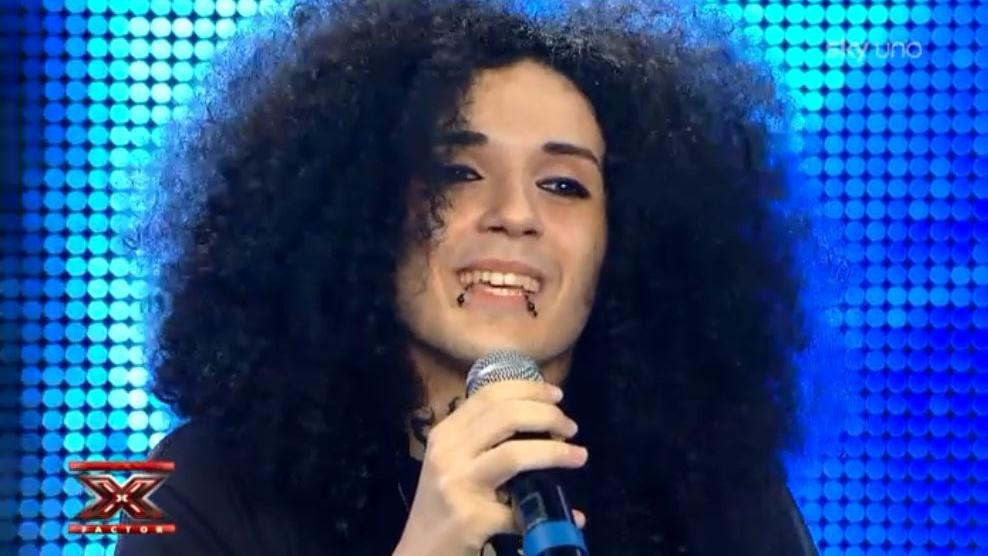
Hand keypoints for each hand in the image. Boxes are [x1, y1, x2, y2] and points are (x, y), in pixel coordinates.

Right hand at [392, 380, 587, 555]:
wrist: (421, 552)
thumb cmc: (442, 505)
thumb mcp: (453, 463)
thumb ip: (484, 439)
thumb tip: (541, 423)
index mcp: (445, 434)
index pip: (489, 394)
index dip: (528, 389)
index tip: (556, 395)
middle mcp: (448, 453)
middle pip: (506, 416)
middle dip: (548, 415)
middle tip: (571, 428)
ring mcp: (459, 484)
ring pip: (515, 453)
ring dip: (555, 452)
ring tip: (578, 455)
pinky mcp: (472, 518)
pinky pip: (521, 509)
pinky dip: (550, 509)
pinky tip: (569, 514)